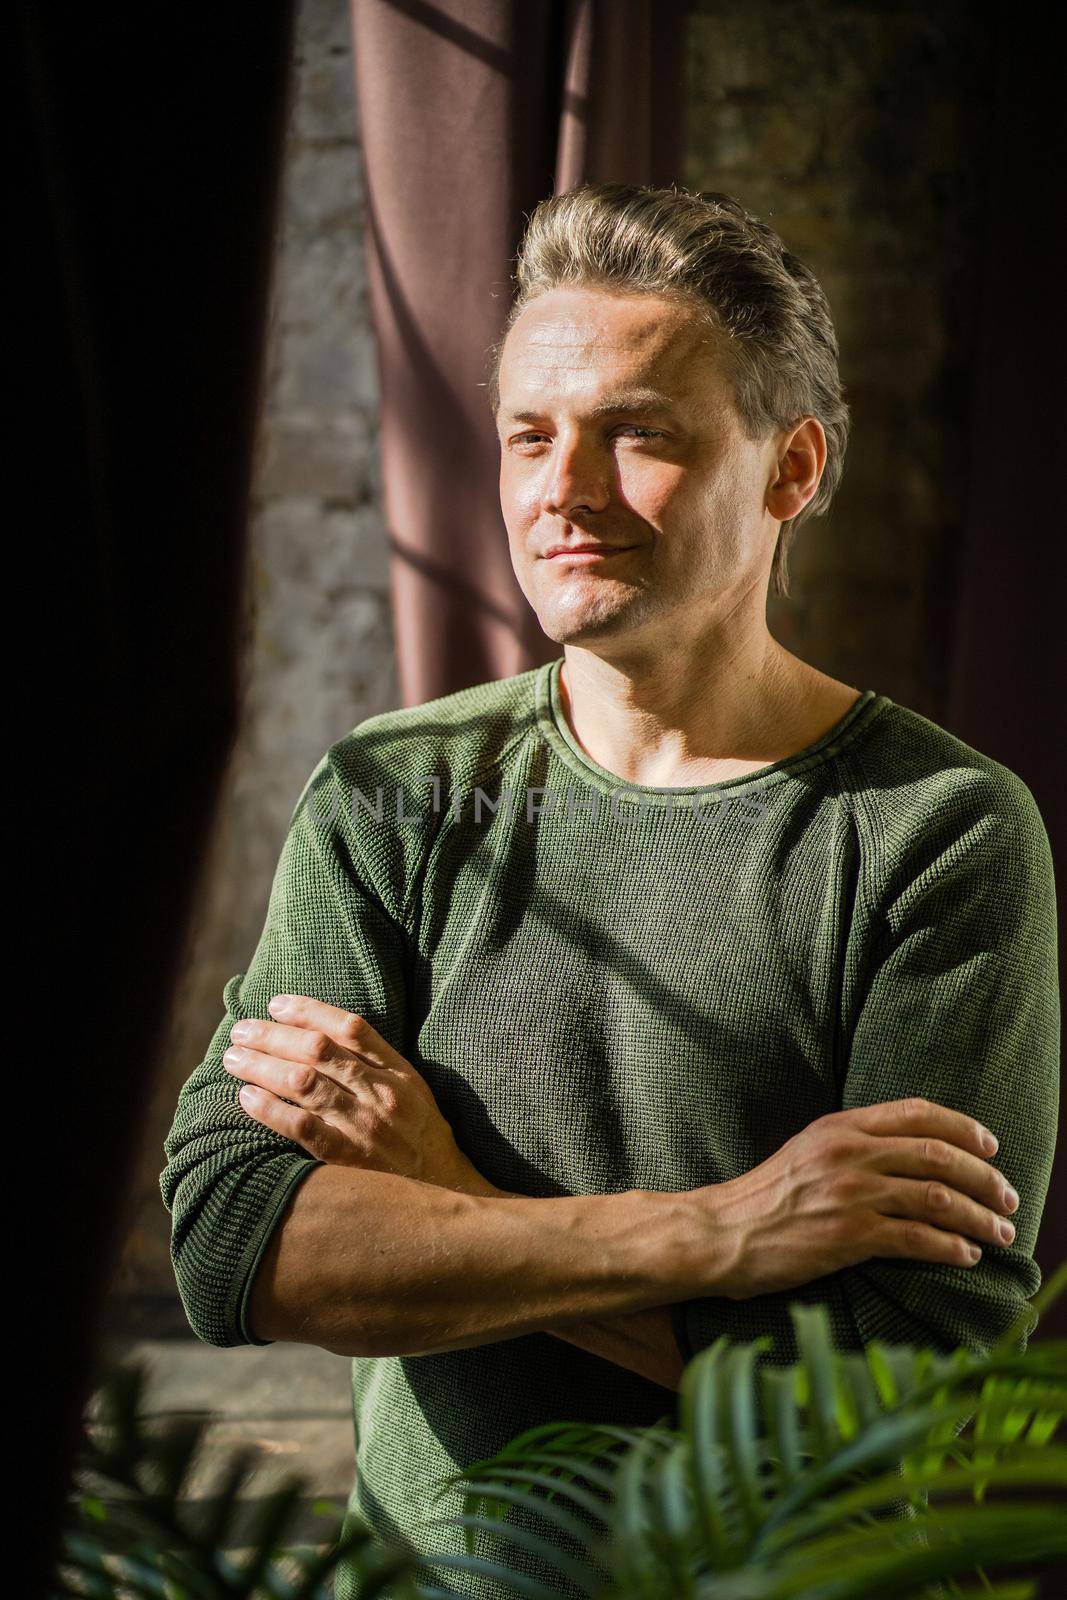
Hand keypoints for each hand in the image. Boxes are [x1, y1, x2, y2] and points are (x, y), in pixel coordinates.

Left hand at [222, 994, 495, 1194]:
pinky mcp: (348, 1158)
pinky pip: (301, 1126)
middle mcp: (381, 1093)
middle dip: (273, 1035)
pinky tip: (248, 1098)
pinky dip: (270, 1108)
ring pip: (304, 1082)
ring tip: (234, 1059)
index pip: (350, 1027)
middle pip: (318, 1050)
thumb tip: (322, 1035)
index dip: (309, 1010)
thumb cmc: (420, 1138)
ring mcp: (364, 1125)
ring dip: (262, 1066)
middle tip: (241, 1030)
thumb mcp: (411, 1090)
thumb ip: (375, 1063)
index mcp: (398, 1071)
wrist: (445, 1192)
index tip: (276, 1004)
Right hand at [707, 1097, 1019, 1300]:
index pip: (917, 1112)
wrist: (721, 1233)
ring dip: (978, 1216)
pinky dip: (951, 1246)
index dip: (963, 1127)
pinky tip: (966, 1254)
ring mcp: (849, 1194)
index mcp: (840, 1126)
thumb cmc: (765, 1197)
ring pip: (936, 1198)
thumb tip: (909, 1150)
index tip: (991, 1147)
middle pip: (938, 1155)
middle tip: (1008, 1198)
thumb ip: (853, 1143)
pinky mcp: (848, 1236)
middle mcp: (848, 1153)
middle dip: (984, 1177)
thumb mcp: (808, 1149)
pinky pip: (917, 1238)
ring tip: (1000, 1231)